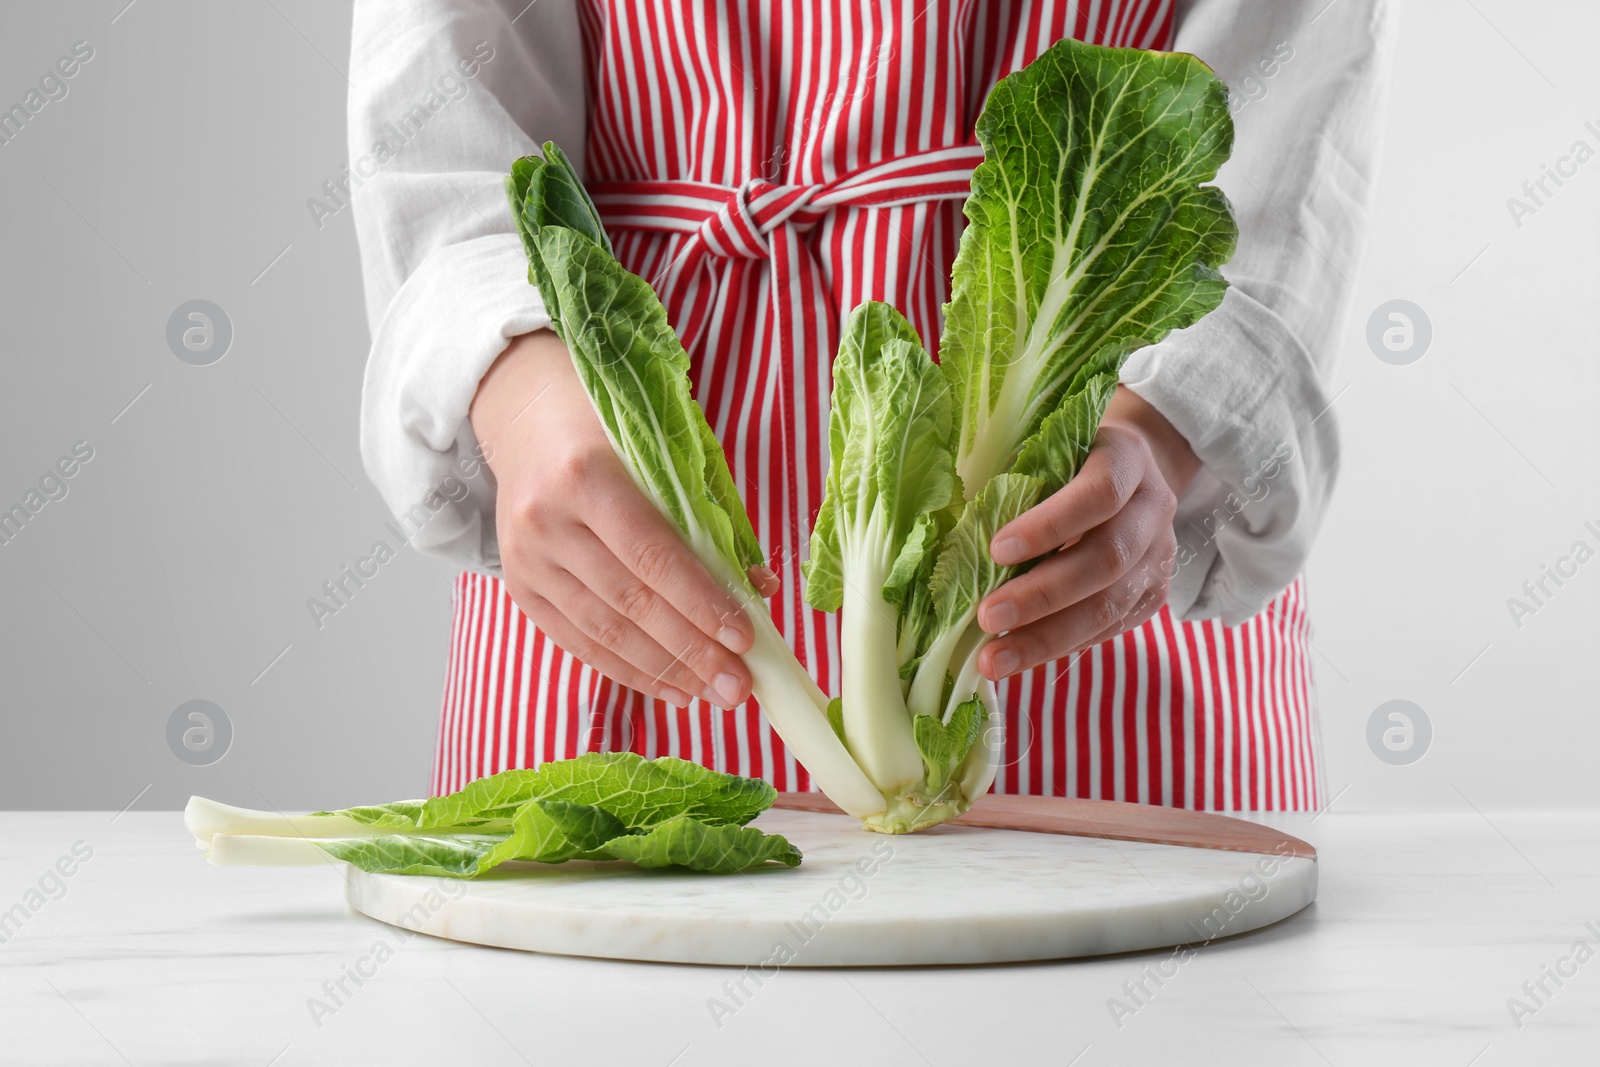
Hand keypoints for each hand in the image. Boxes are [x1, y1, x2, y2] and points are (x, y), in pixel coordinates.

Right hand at [470, 330, 779, 707]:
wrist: (526, 420)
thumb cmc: (610, 434)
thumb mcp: (662, 457)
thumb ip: (707, 521)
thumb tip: (756, 590)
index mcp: (586, 476)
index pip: (652, 556)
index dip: (701, 604)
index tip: (744, 639)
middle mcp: (546, 522)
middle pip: (630, 602)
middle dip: (691, 652)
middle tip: (738, 686)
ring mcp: (526, 561)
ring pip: (603, 633)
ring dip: (665, 672)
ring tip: (713, 694)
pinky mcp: (520, 589)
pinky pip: (579, 643)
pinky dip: (629, 671)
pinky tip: (672, 688)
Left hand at [975, 386, 1199, 680]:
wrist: (1133, 471)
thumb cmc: (1068, 458)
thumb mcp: (1046, 447)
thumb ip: (1013, 479)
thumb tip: (947, 530)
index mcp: (1127, 458)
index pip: (1100, 492)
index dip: (1051, 524)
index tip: (997, 549)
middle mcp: (1153, 508)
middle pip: (1106, 559)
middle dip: (1042, 595)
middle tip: (987, 618)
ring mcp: (1159, 556)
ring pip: (1110, 605)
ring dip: (1048, 637)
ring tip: (995, 658)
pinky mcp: (1153, 595)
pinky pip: (1109, 629)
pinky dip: (1061, 644)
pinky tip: (1020, 657)